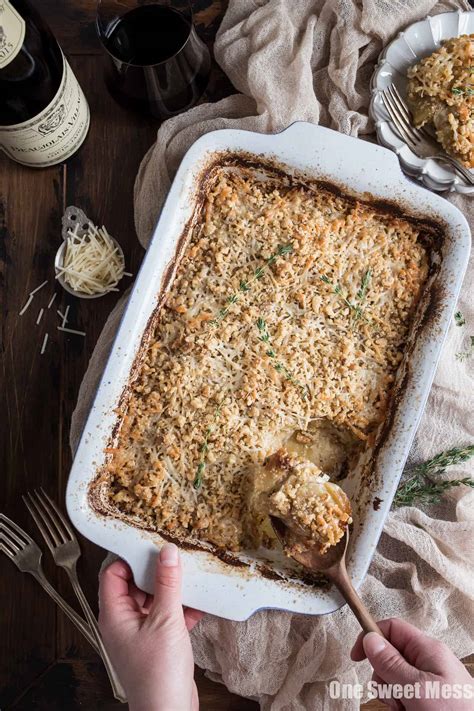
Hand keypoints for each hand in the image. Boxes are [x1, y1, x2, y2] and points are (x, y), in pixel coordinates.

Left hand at [98, 544, 203, 710]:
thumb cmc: (158, 676)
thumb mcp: (165, 620)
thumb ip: (167, 584)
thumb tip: (167, 553)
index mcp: (114, 615)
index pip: (112, 574)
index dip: (128, 556)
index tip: (148, 543)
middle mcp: (124, 623)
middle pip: (134, 584)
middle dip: (155, 571)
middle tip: (173, 555)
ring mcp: (141, 634)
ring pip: (154, 600)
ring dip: (172, 589)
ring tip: (190, 574)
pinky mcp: (158, 644)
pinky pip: (168, 616)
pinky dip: (182, 608)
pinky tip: (200, 602)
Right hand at [351, 618, 472, 709]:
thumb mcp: (417, 688)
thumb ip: (391, 663)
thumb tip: (369, 638)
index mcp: (427, 649)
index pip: (392, 628)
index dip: (371, 637)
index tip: (356, 658)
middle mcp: (427, 661)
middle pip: (389, 657)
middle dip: (384, 678)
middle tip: (395, 697)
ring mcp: (428, 681)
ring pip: (394, 679)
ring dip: (392, 696)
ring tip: (405, 710)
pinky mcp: (428, 698)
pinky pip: (404, 695)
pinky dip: (401, 706)